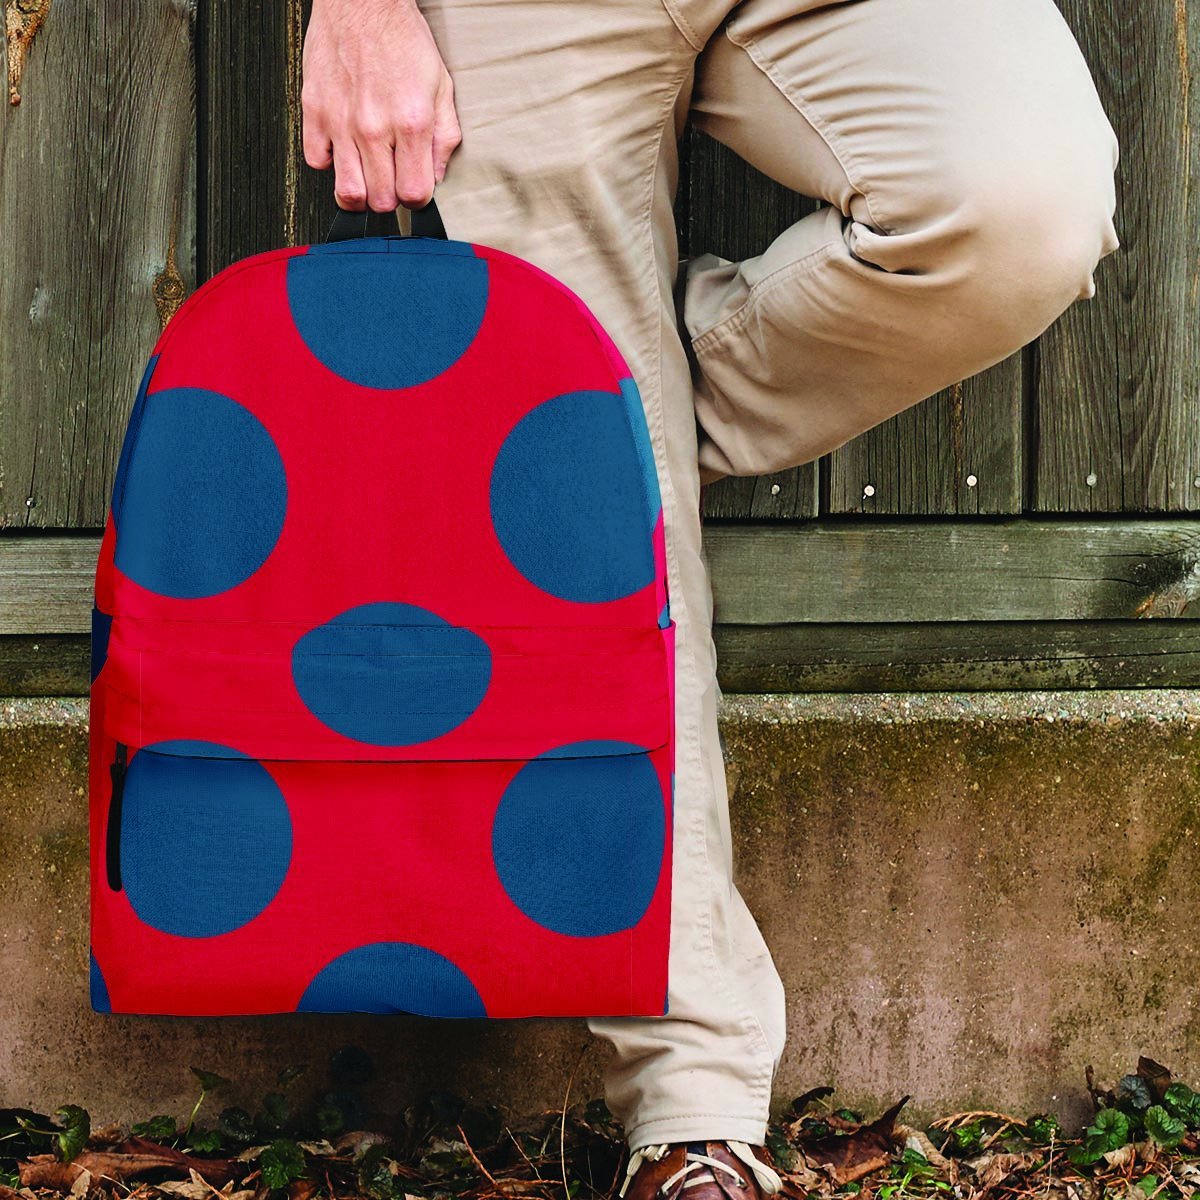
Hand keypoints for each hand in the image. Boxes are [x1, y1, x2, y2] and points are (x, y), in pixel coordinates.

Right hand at [302, 0, 461, 210]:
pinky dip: (329, 163)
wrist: (362, 1)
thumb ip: (445, 137)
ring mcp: (341, 122)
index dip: (417, 199)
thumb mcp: (441, 87)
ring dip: (360, 192)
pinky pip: (316, 162)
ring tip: (367, 177)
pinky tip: (343, 150)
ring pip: (347, 192)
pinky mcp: (314, 111)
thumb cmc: (401, 39)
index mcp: (411, 123)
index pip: (414, 194)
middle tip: (391, 180)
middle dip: (390, 198)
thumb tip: (437, 175)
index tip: (414, 189)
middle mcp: (374, 127)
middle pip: (381, 201)